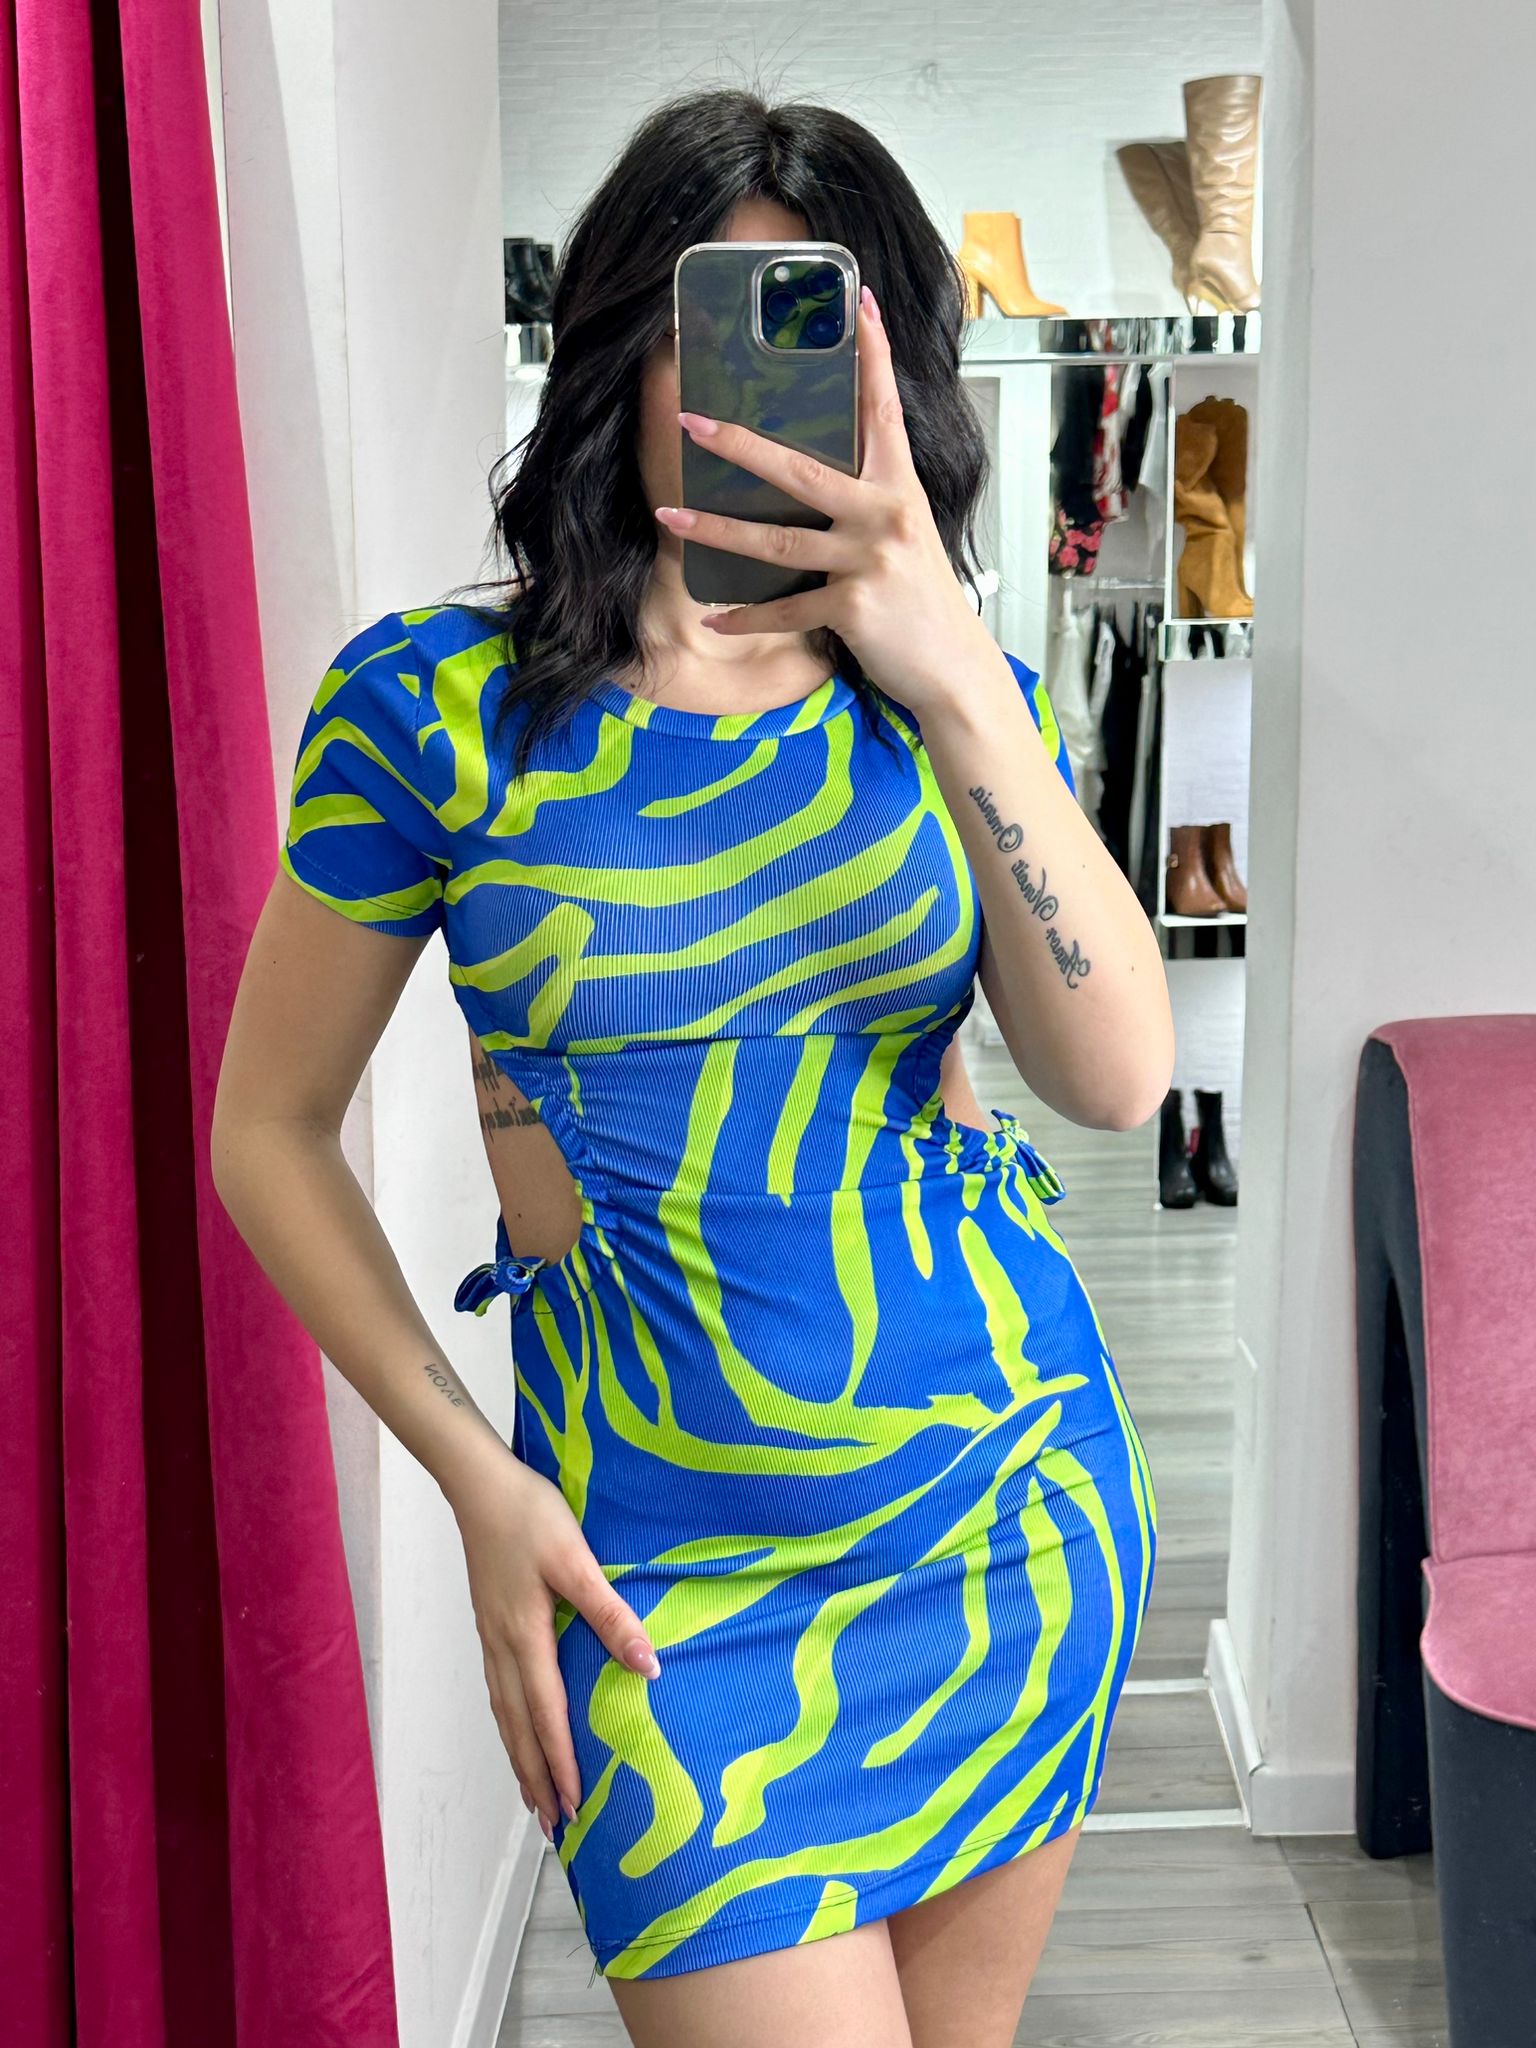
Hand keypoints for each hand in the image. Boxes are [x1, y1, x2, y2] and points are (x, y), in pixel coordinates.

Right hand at [450, 1455, 660, 1837]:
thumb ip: (611, 1615)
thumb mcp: (576, 1561)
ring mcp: (490, 1637)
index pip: (546, 1716)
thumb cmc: (530, 1515)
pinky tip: (516, 1728)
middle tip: (553, 1827)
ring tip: (533, 1796)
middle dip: (536, 1779)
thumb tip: (648, 1666)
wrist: (478, 1485)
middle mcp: (502, 1647)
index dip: (560, 1764)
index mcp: (525, 1637)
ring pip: (503, 1714)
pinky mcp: (488, 1624)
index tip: (574, 1808)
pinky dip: (508, 1724)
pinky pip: (498, 1691)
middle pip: (518, 1729)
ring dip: (520, 1758)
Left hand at [654, 284, 987, 717]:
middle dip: (741, 444)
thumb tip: (812, 480)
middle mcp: (886, 515)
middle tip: (694, 420)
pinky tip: (715, 618)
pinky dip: (746, 619)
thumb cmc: (923, 602)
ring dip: (715, 531)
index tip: (858, 303)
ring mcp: (869, 561)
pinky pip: (786, 609)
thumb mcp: (905, 538)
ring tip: (671, 514)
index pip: (883, 409)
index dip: (873, 355)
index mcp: (900, 488)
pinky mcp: (854, 607)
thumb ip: (869, 504)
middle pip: (800, 470)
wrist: (954, 667)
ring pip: (776, 541)